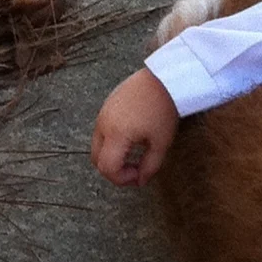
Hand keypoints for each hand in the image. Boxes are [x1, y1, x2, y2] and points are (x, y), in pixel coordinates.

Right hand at [92, 67, 180, 185]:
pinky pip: (101, 133)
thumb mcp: (161, 143)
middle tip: (136, 172)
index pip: (107, 168)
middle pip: (97, 160)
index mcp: (116, 135)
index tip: (139, 176)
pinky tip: (132, 142)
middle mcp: (103, 125)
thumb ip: (150, 165)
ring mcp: (101, 115)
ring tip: (135, 157)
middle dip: (114, 171)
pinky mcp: (105, 108)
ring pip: (97, 147)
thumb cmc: (164, 111)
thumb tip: (141, 181)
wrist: (163, 80)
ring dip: (112, 158)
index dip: (122, 179)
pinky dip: (111, 145)